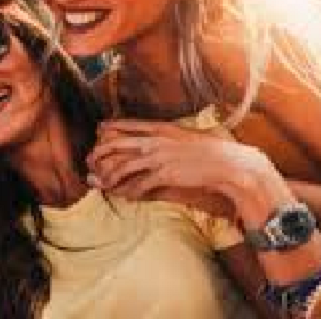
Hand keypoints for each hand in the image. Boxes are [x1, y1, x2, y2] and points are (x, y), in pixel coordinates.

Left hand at [87, 119, 293, 222]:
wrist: (229, 163)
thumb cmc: (211, 150)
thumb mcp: (186, 135)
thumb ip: (168, 135)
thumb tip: (158, 135)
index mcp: (162, 127)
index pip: (128, 124)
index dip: (110, 127)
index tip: (98, 130)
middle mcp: (156, 140)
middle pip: (117, 144)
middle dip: (100, 153)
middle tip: (91, 161)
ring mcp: (159, 157)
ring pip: (123, 167)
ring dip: (110, 177)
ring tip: (104, 184)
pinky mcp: (164, 174)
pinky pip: (138, 185)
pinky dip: (129, 192)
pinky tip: (125, 197)